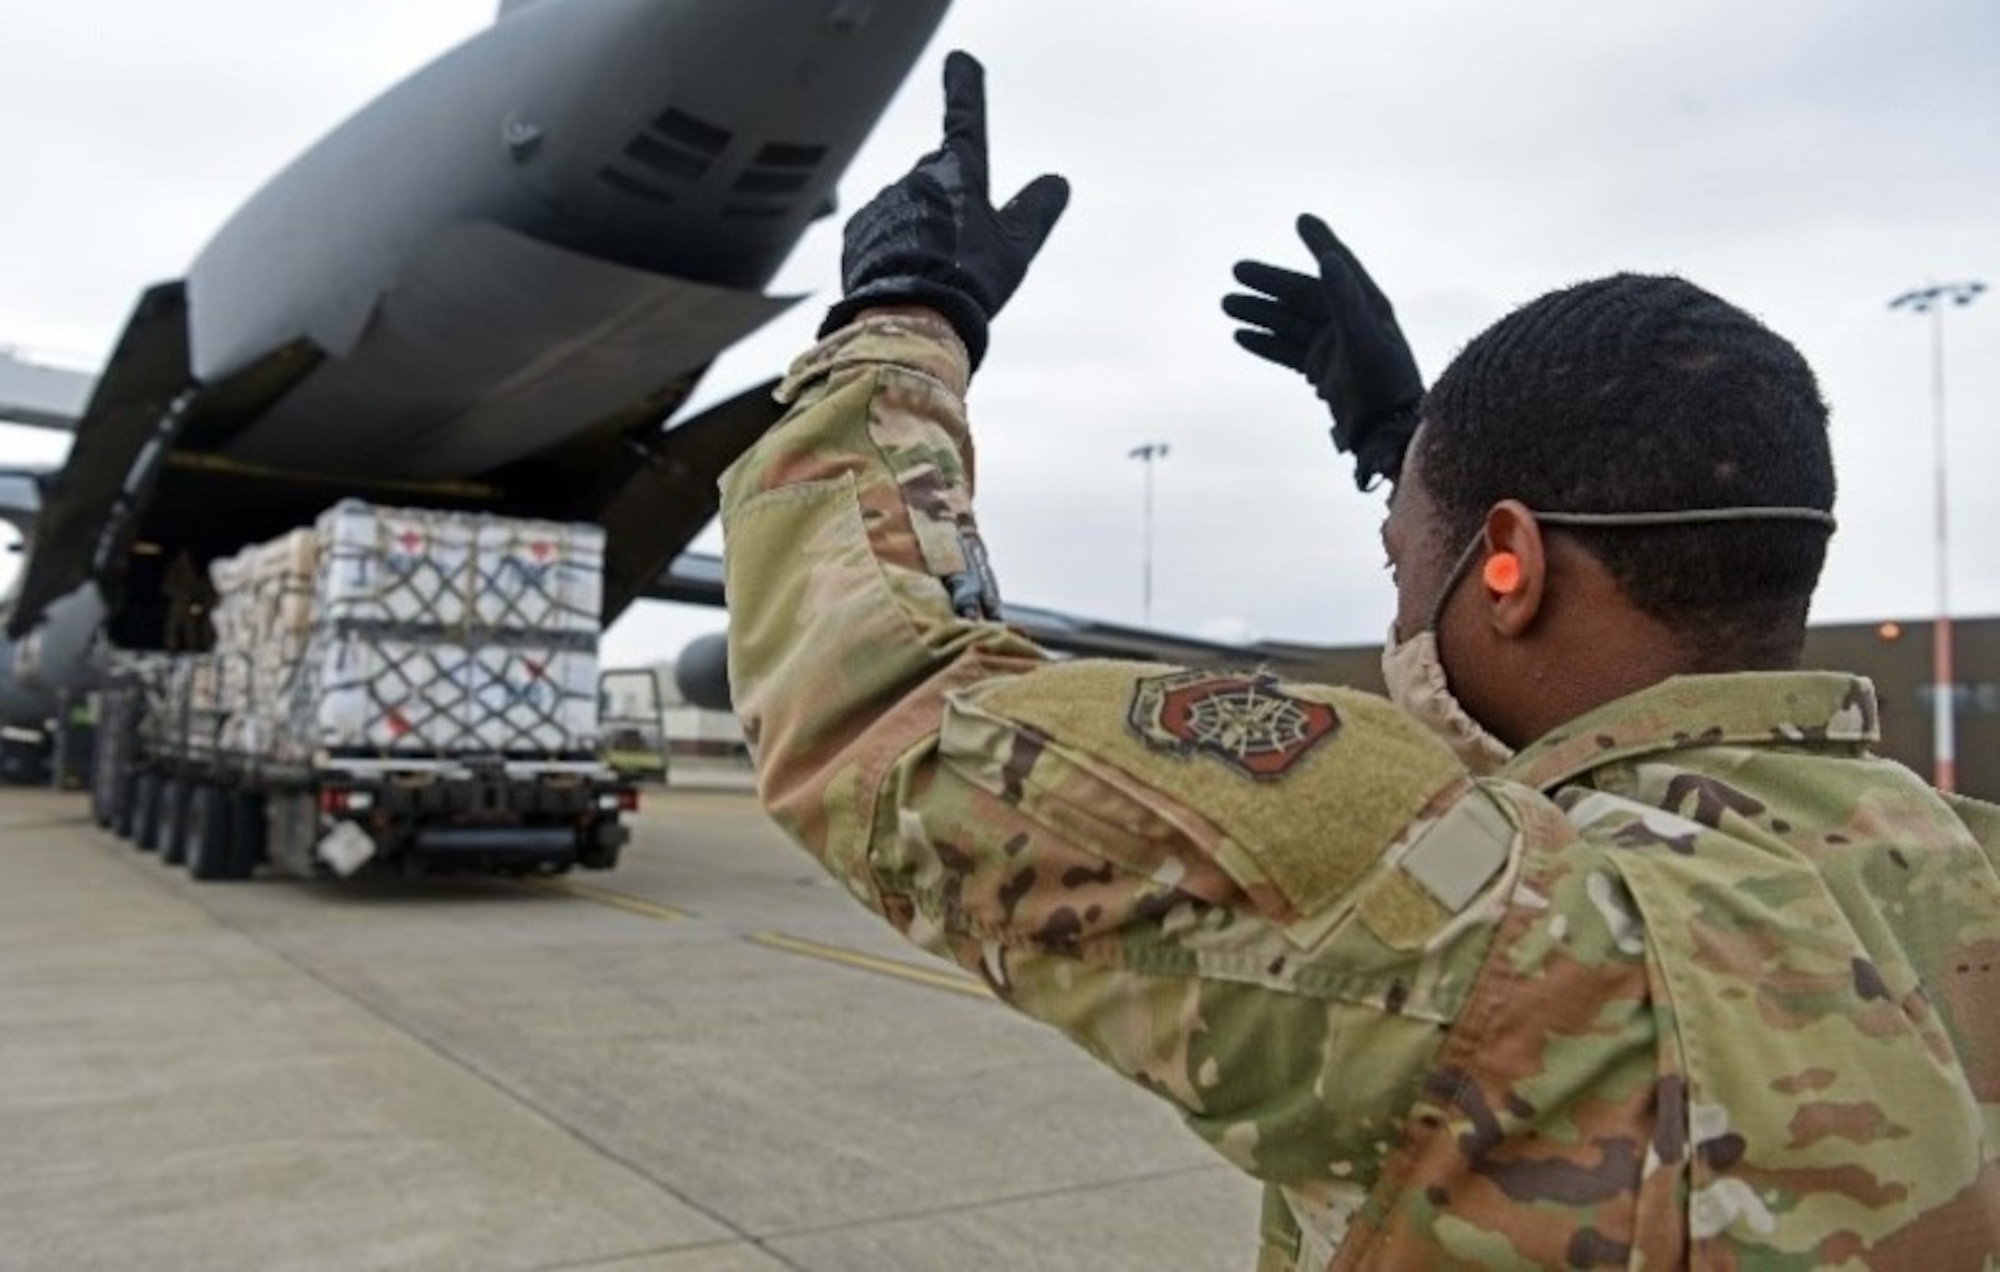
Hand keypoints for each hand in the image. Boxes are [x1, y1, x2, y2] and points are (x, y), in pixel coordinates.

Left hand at [820, 51, 1069, 368]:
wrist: (908, 320)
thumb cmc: (968, 282)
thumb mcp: (1016, 248)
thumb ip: (1036, 210)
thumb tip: (1057, 183)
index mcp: (959, 173)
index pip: (966, 119)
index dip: (965, 88)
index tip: (961, 62)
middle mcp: (917, 177)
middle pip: (940, 180)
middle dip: (951, 204)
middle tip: (962, 253)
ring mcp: (884, 202)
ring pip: (910, 208)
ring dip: (921, 231)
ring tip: (933, 275)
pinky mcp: (857, 230)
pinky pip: (880, 232)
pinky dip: (892, 249)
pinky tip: (905, 278)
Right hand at [1224, 215, 1422, 489]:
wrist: (1387, 433)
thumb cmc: (1384, 384)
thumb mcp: (1365, 338)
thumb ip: (1345, 299)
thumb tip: (1327, 259)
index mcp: (1367, 307)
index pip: (1338, 266)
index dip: (1320, 242)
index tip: (1301, 220)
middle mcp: (1349, 323)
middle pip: (1301, 294)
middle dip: (1269, 282)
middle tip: (1236, 271)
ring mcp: (1333, 348)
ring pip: (1288, 322)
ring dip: (1259, 312)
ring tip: (1227, 304)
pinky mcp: (1321, 372)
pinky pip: (1287, 351)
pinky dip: (1264, 342)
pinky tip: (1240, 335)